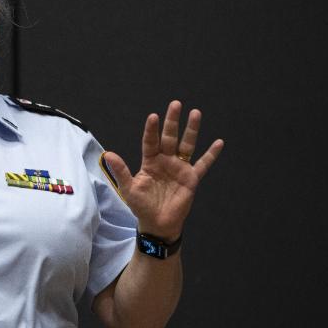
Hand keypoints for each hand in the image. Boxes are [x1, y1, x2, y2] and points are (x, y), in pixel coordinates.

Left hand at [104, 101, 223, 241]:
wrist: (158, 223)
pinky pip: (203, 164)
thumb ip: (121, 171)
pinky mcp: (191, 178)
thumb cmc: (141, 205)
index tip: (153, 116)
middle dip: (172, 121)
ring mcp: (179, 168)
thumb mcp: (129, 188)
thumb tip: (108, 154)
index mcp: (150, 161)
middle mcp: (165, 161)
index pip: (150, 141)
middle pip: (170, 137)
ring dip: (191, 130)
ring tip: (195, 113)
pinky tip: (219, 142)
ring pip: (187, 145)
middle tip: (176, 104)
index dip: (152, 130)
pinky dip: (211, 154)